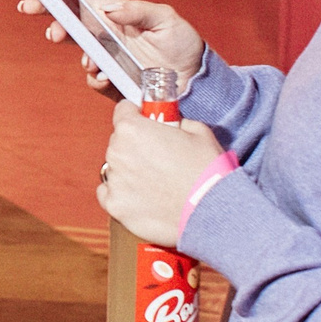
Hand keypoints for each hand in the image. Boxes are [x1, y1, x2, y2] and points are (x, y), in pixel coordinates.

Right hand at [15, 0, 206, 95]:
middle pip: (71, 28)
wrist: (197, 81)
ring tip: (93, 62)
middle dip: (56, 27)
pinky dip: (97, 79)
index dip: (53, 0)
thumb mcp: (166, 18)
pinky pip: (96, 82)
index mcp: (115, 15)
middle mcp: (107, 37)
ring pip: (82, 57)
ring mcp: (109, 61)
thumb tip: (110, 9)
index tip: (32, 1)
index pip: (79, 4)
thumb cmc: (182, 43)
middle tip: (53, 33)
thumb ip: (139, 10)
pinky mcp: (114, 83)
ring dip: (83, 58)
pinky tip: (107, 77)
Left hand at [99, 98, 224, 247]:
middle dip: (136, 146)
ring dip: (130, 171)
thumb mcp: (197, 131)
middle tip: (160, 157)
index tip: (147, 123)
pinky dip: (121, 193)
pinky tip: (142, 195)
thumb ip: (176, 122)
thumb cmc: (207, 170)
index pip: (123, 111)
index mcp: (132, 129)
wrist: (212, 210)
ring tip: (157, 181)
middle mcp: (117, 152)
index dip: (138, 115)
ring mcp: (114, 181)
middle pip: (119, 141)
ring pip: (115, 168)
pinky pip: (108, 194)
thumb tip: (172, 125)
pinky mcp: (116, 206)